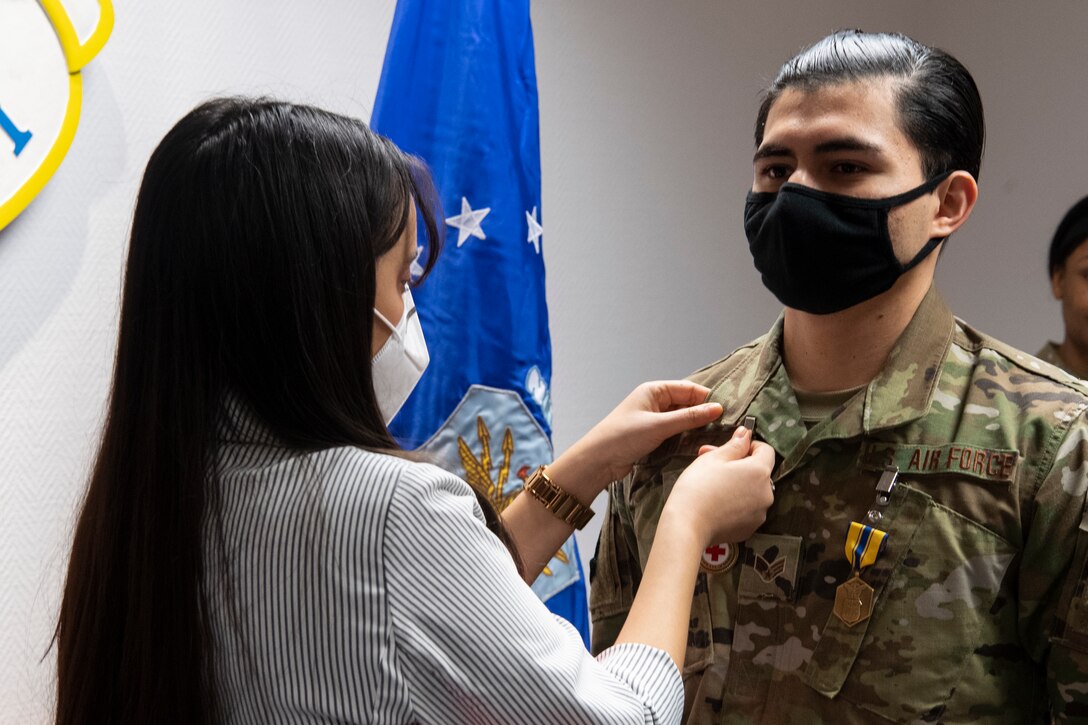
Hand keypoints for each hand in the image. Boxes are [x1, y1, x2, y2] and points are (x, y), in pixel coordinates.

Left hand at [571, 381, 723, 485]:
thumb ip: (689, 418)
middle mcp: (655, 402)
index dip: (706, 398)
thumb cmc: (622, 437)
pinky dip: (686, 436)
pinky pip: (676, 432)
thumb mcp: (659, 426)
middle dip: (703, 413)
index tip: (725, 410)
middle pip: (687, 403)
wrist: (598, 461)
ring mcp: (654, 419)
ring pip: (683, 419)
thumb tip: (716, 409)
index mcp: (654, 391)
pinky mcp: (653, 435)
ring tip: (715, 436)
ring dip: (695, 427)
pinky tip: (698, 444)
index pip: (688, 389)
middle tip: (724, 425)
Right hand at [660, 426, 775, 546]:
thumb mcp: (713, 458)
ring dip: (739, 485)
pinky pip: (748, 509)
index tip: (734, 447)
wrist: (687, 525)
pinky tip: (717, 503)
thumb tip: (745, 434)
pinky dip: (736, 504)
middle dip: (739, 465)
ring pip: (753, 491)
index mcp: (759, 471)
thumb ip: (734, 445)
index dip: (749, 445)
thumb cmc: (698, 488)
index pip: (766, 450)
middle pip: (759, 472)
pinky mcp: (750, 528)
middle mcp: (766, 493)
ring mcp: (760, 513)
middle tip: (714, 464)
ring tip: (713, 485)